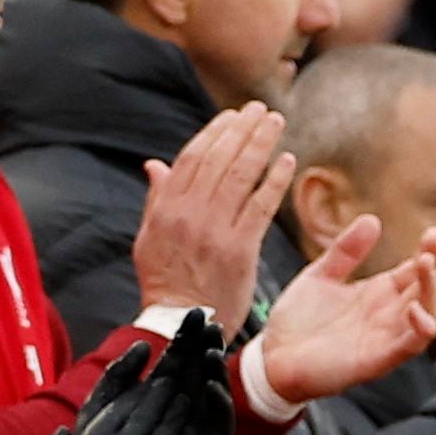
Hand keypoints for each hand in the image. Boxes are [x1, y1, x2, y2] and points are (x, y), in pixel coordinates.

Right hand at [131, 105, 291, 316]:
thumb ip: (157, 199)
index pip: (192, 158)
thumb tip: (155, 164)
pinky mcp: (240, 250)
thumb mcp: (148, 238)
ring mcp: (215, 231)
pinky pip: (261, 207)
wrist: (181, 325)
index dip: (214, 133)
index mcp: (166, 209)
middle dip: (241, 130)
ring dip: (260, 145)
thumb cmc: (166, 281)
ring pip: (240, 177)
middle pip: (219, 160)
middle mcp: (189, 215)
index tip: (232, 115)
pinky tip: (286, 161)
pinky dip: (274, 181)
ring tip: (275, 122)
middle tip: (259, 109)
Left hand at [254, 217, 435, 404]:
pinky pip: (410, 346)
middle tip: (432, 240)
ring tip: (425, 263)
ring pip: (427, 315)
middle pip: (427, 289)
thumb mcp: (319, 276)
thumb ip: (345, 251)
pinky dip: (420, 329)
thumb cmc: (297, 323)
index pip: (416, 271)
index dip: (428, 252)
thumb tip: (372, 219)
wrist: (271, 360)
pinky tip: (414, 308)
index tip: (431, 231)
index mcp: (379, 294)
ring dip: (432, 290)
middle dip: (435, 264)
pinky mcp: (377, 360)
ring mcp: (386, 337)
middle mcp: (389, 315)